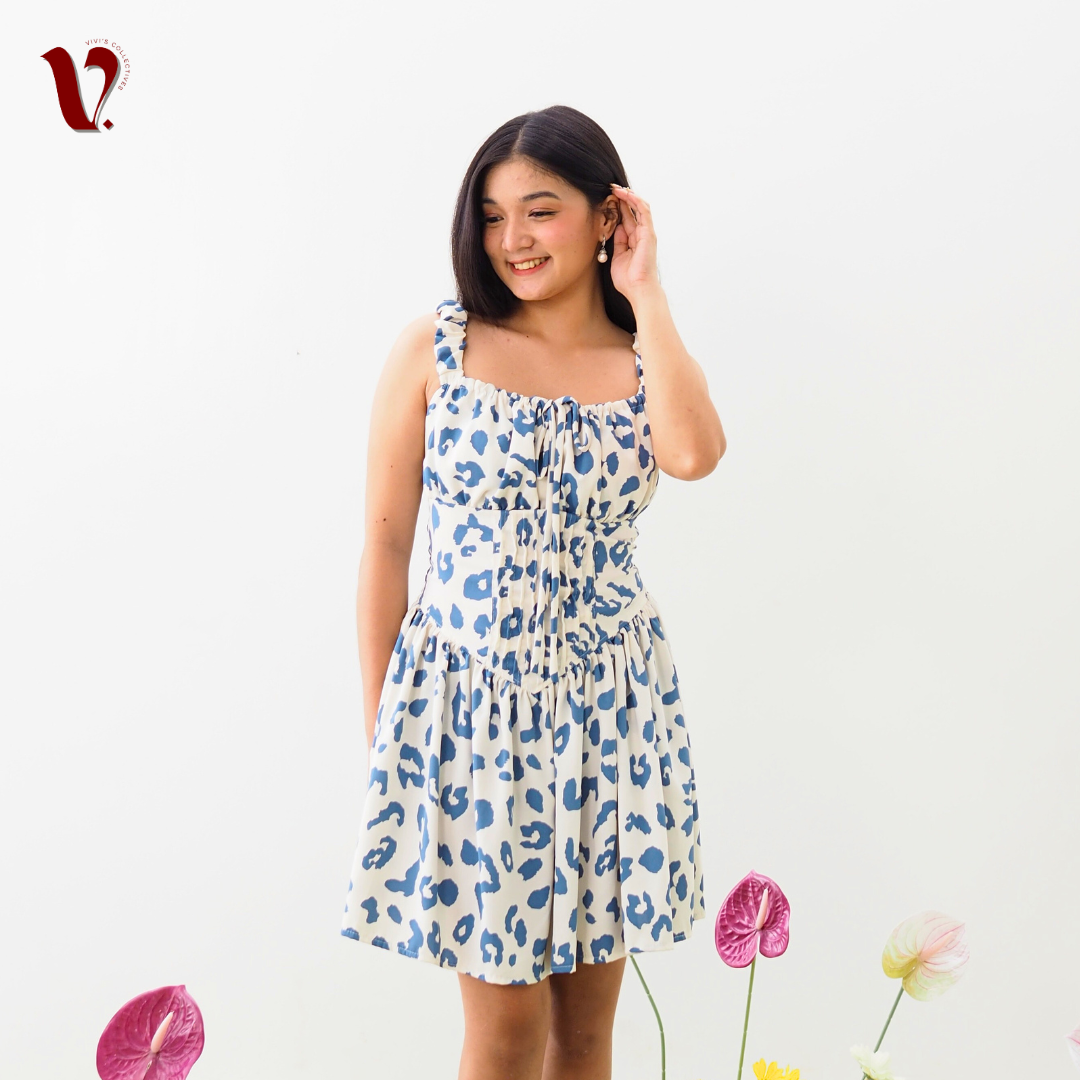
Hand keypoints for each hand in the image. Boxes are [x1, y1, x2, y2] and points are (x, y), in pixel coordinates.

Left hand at [608, 183, 660, 304]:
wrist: (638, 290)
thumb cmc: (628, 280)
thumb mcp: (616, 257)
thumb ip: (616, 243)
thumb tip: (612, 229)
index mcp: (632, 240)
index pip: (625, 218)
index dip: (616, 206)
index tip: (604, 198)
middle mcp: (641, 234)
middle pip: (631, 210)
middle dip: (621, 197)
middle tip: (608, 187)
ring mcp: (646, 233)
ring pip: (638, 207)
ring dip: (627, 195)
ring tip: (615, 187)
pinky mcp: (649, 233)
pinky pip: (643, 211)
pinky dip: (634, 200)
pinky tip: (625, 193)